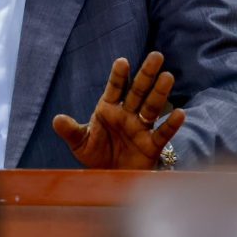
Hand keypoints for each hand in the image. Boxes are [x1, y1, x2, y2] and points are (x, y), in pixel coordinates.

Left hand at [52, 51, 184, 168]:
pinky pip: (163, 134)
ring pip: (152, 107)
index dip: (118, 76)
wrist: (110, 180)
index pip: (115, 88)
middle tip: (156, 56)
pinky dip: (171, 124)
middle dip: (146, 74)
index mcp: (108, 109)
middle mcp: (127, 115)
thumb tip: (57, 119)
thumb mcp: (80, 144)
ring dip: (160, 93)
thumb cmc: (95, 157)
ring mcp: (140, 129)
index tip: (122, 61)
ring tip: (167, 76)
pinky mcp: (151, 146)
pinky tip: (179, 113)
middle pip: (138, 91)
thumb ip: (70, 131)